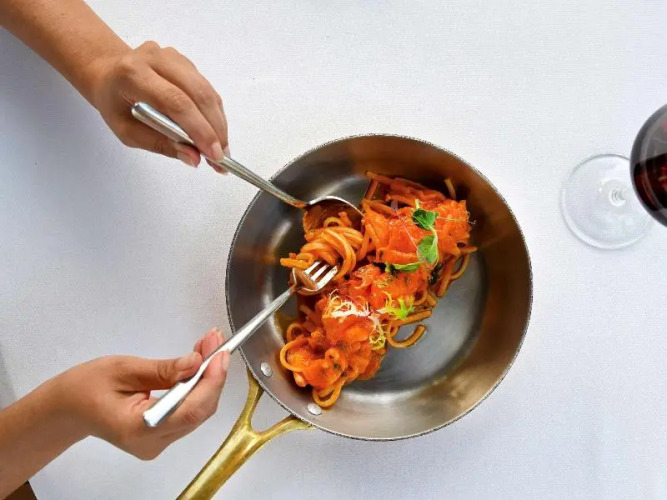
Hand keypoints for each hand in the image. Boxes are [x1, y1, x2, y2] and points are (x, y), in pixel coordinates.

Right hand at [54, 328, 229, 458]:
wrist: (68, 407)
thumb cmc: (86, 387)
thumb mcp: (124, 369)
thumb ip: (163, 369)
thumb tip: (195, 362)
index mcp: (137, 429)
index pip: (189, 410)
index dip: (210, 382)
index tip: (219, 354)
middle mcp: (151, 443)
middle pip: (199, 412)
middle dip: (212, 375)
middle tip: (215, 342)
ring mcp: (158, 443)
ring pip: (198, 412)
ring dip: (208, 378)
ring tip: (208, 347)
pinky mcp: (162, 436)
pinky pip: (189, 411)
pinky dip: (198, 387)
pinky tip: (199, 365)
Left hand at [88, 41, 228, 172]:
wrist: (109, 73)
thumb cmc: (114, 104)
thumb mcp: (127, 132)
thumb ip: (160, 144)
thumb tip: (194, 158)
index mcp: (133, 74)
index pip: (176, 102)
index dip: (199, 129)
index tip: (214, 155)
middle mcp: (156, 59)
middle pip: (198, 94)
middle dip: (215, 129)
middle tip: (222, 157)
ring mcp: (173, 57)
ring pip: (207, 92)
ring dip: (219, 123)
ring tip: (222, 149)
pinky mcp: (186, 62)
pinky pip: (207, 90)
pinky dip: (214, 114)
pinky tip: (214, 132)